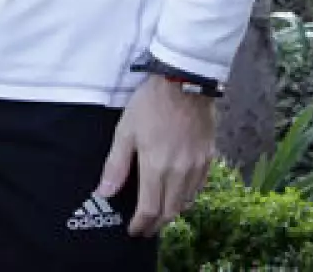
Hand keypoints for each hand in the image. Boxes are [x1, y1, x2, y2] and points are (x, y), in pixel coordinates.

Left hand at [97, 74, 215, 236]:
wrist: (184, 83)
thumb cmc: (150, 104)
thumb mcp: (125, 131)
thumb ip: (116, 165)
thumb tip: (104, 193)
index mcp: (157, 167)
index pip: (150, 209)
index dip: (141, 224)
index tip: (133, 230)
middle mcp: (180, 172)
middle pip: (170, 211)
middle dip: (156, 224)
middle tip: (145, 228)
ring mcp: (197, 166)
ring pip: (186, 202)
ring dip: (172, 212)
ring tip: (159, 213)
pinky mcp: (208, 158)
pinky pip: (199, 188)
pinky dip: (187, 197)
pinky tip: (179, 194)